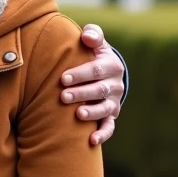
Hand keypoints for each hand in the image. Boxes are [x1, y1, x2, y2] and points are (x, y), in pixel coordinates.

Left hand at [60, 24, 124, 145]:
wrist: (107, 73)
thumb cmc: (93, 55)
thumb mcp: (96, 43)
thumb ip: (93, 36)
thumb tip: (87, 36)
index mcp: (111, 66)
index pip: (96, 70)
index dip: (80, 74)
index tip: (63, 78)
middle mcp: (115, 85)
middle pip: (99, 90)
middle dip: (81, 93)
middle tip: (64, 96)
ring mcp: (113, 102)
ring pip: (105, 110)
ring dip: (92, 113)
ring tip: (78, 114)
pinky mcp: (111, 116)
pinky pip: (109, 127)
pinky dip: (102, 134)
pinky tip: (91, 140)